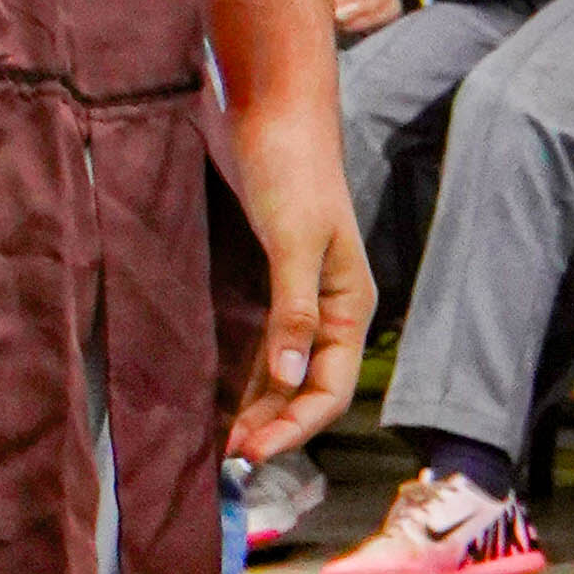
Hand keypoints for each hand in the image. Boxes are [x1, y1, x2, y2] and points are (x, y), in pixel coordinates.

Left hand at [222, 118, 375, 464]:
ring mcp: (301, 301)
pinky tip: (223, 401)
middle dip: (274, 428)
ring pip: (285, 376)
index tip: (252, 453)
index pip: (330, 391)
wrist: (274, 113)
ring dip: (259, 411)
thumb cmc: (293, 171)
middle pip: (307, 391)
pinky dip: (247, 380)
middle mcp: (331, 312)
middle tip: (228, 460)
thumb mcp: (295, 243)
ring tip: (223, 443)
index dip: (294, 428)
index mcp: (349, 307)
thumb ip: (293, 312)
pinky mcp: (272, 285)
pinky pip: (265, 350)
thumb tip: (287, 378)